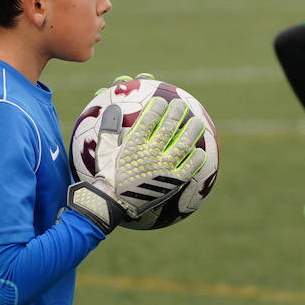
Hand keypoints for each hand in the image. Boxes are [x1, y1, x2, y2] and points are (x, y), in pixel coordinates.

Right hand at [67, 95, 206, 232]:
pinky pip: (188, 168)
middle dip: (177, 112)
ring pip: (182, 144)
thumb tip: (113, 107)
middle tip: (181, 104)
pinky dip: (195, 158)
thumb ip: (109, 128)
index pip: (149, 119)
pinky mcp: (172, 182)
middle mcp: (150, 154)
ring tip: (197, 122)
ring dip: (192, 131)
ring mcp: (163, 168)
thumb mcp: (104, 151)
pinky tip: (200, 152)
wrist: (114, 204)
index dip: (158, 107)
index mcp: (133, 145)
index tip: (162, 101)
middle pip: (169, 127)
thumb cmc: (108, 176)